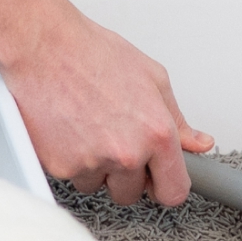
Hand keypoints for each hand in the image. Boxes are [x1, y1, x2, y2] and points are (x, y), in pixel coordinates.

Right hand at [3, 5, 212, 206]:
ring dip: (95, 167)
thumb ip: (177, 120)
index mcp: (157, 134)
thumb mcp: (152, 78)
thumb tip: (198, 143)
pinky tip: (69, 129)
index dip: (166, 185)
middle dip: (126, 175)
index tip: (159, 179)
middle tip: (115, 140)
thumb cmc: (93, 54)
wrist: (43, 46)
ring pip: (98, 185)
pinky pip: (70, 177)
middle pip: (132, 194)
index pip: (174, 191)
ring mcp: (92, 162)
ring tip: (88, 127)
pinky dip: (70, 159)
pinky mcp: (60, 166)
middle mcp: (127, 153)